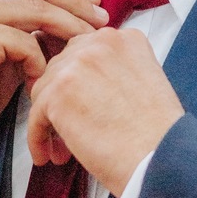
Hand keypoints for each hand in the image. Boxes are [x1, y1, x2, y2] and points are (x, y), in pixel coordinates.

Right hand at [0, 0, 108, 195]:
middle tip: (101, 20)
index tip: (89, 5)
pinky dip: (38, 63)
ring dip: (67, 30)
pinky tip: (38, 82)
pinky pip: (24, 43)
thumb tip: (62, 20)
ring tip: (87, 48)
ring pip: (34, 11)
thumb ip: (16, 31)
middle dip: (73, 4)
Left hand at [26, 28, 184, 196]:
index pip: (83, 51)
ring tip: (61, 148)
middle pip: (60, 67)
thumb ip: (113, 71)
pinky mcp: (58, 94)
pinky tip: (48, 155)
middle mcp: (99, 43)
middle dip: (61, 100)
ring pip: (44, 91)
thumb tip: (84, 85)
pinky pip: (36, 116)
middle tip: (69, 128)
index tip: (79, 103)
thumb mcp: (145, 82)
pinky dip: (38, 139)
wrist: (160, 159)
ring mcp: (77, 65)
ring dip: (50, 121)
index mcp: (124, 38)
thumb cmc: (158, 134)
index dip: (78, 81)